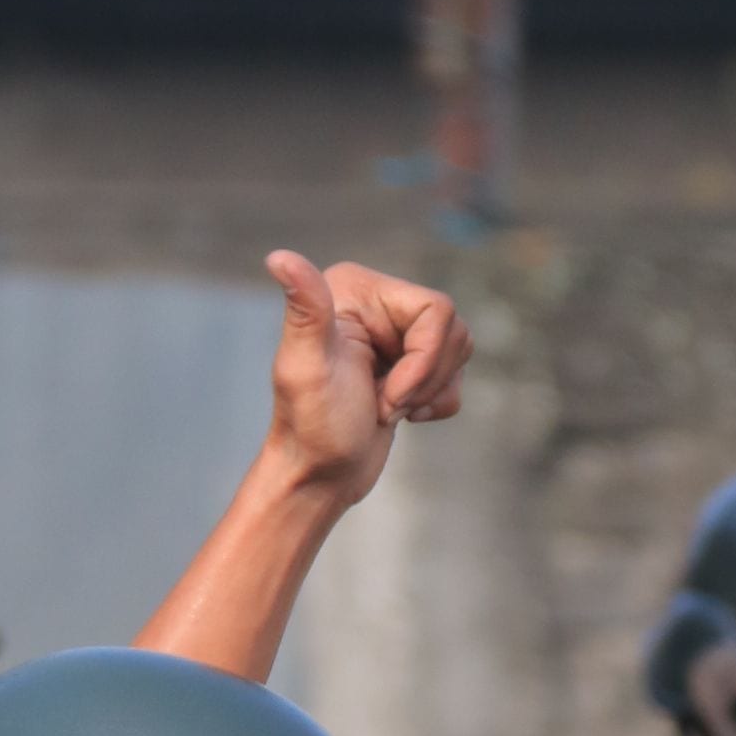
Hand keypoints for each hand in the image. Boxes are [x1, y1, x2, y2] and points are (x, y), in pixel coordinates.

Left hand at [264, 250, 472, 507]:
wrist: (317, 478)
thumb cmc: (311, 428)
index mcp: (355, 289)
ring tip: (387, 409)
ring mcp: (394, 333)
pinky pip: (454, 373)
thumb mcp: (306, 368)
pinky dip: (436, 403)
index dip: (424, 359)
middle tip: (384, 405)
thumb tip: (278, 257)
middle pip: (452, 329)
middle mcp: (376, 302)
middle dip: (425, 378)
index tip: (388, 394)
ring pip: (458, 350)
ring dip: (430, 392)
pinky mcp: (408, 364)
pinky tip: (399, 415)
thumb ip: (304, 310)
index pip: (436, 309)